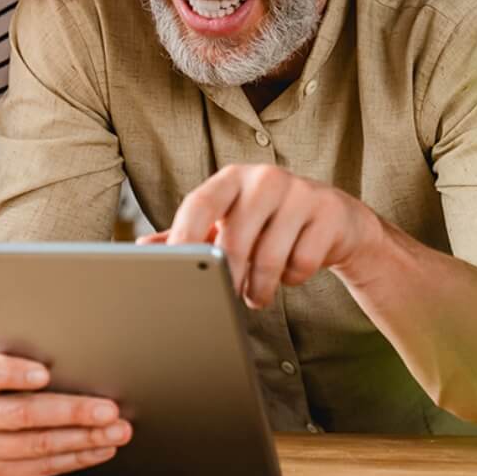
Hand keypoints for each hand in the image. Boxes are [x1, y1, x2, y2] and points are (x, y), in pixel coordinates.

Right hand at [0, 336, 131, 475]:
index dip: (13, 372)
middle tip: (108, 408)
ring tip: (115, 429)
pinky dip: (77, 457)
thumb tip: (51, 331)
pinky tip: (99, 447)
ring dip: (84, 438)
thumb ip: (14, 346)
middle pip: (21, 413)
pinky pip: (43, 468)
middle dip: (71, 410)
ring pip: (39, 445)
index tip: (45, 373)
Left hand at [140, 164, 383, 307]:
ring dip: (259, 288)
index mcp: (231, 178)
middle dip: (228, 277)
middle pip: (234, 238)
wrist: (333, 218)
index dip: (183, 237)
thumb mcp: (228, 220)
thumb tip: (143, 246)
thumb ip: (190, 233)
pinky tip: (290, 273)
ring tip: (254, 295)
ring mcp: (299, 192)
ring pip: (269, 257)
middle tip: (227, 297)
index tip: (175, 268)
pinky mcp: (328, 212)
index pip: (199, 204)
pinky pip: (302, 263)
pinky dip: (293, 279)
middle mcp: (263, 177)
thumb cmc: (267, 221)